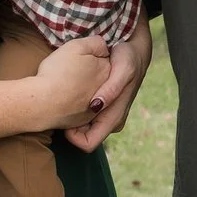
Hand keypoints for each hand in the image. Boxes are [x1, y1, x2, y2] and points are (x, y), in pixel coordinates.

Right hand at [31, 36, 112, 129]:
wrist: (42, 103)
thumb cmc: (57, 73)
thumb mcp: (76, 46)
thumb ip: (95, 42)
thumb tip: (103, 46)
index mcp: (106, 70)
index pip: (103, 58)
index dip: (88, 56)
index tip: (76, 59)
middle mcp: (106, 90)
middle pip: (98, 76)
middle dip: (87, 72)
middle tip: (69, 71)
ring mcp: (96, 106)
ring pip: (90, 92)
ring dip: (81, 88)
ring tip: (64, 84)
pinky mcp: (84, 119)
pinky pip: (81, 107)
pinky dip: (74, 102)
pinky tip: (62, 98)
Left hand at [65, 24, 150, 151]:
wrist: (135, 52)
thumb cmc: (129, 59)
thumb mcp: (123, 69)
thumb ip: (112, 88)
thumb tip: (96, 106)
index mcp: (115, 118)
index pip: (88, 143)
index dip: (74, 137)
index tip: (64, 120)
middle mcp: (110, 121)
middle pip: (82, 137)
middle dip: (70, 127)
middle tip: (62, 106)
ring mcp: (105, 115)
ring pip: (82, 128)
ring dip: (71, 118)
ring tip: (66, 98)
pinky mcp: (101, 107)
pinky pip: (83, 117)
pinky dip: (75, 109)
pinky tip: (71, 93)